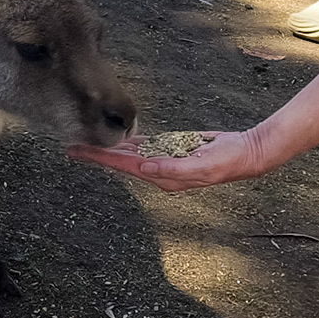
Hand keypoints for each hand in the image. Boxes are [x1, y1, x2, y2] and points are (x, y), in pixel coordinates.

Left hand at [66, 130, 266, 192]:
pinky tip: (120, 142)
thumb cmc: (228, 160)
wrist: (248, 154)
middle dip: (97, 156)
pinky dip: (130, 145)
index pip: (125, 167)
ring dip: (109, 150)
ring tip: (88, 144)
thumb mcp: (203, 165)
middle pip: (121, 163)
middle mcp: (161, 171)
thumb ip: (174, 168)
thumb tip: (144, 167)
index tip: (78, 152)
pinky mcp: (174, 150)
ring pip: (130, 156)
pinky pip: (146, 148)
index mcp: (164, 176)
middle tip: (70, 147)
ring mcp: (167, 162)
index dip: (100, 159)